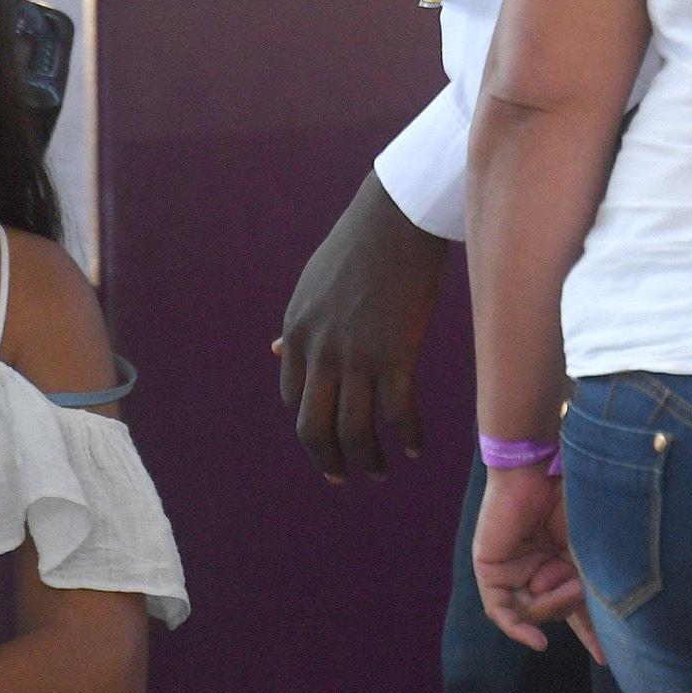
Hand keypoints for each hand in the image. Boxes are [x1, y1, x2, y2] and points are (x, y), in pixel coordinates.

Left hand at [275, 172, 447, 480]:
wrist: (398, 216)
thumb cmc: (363, 243)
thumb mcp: (313, 284)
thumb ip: (297, 323)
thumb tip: (277, 350)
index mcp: (297, 333)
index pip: (293, 399)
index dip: (312, 426)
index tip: (330, 439)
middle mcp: (319, 352)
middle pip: (314, 427)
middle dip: (328, 460)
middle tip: (345, 477)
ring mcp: (355, 356)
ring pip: (353, 430)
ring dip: (366, 459)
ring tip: (381, 470)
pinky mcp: (394, 354)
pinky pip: (396, 412)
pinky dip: (405, 435)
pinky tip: (414, 445)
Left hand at [473, 463, 599, 659]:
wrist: (540, 465)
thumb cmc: (575, 494)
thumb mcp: (590, 543)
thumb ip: (593, 575)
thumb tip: (607, 615)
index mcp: (566, 555)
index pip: (576, 602)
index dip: (592, 630)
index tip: (608, 655)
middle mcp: (539, 564)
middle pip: (554, 609)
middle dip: (571, 606)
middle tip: (582, 587)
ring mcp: (513, 568)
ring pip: (531, 610)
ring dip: (551, 604)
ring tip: (568, 580)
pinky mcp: (491, 568)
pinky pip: (502, 611)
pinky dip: (518, 628)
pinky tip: (537, 642)